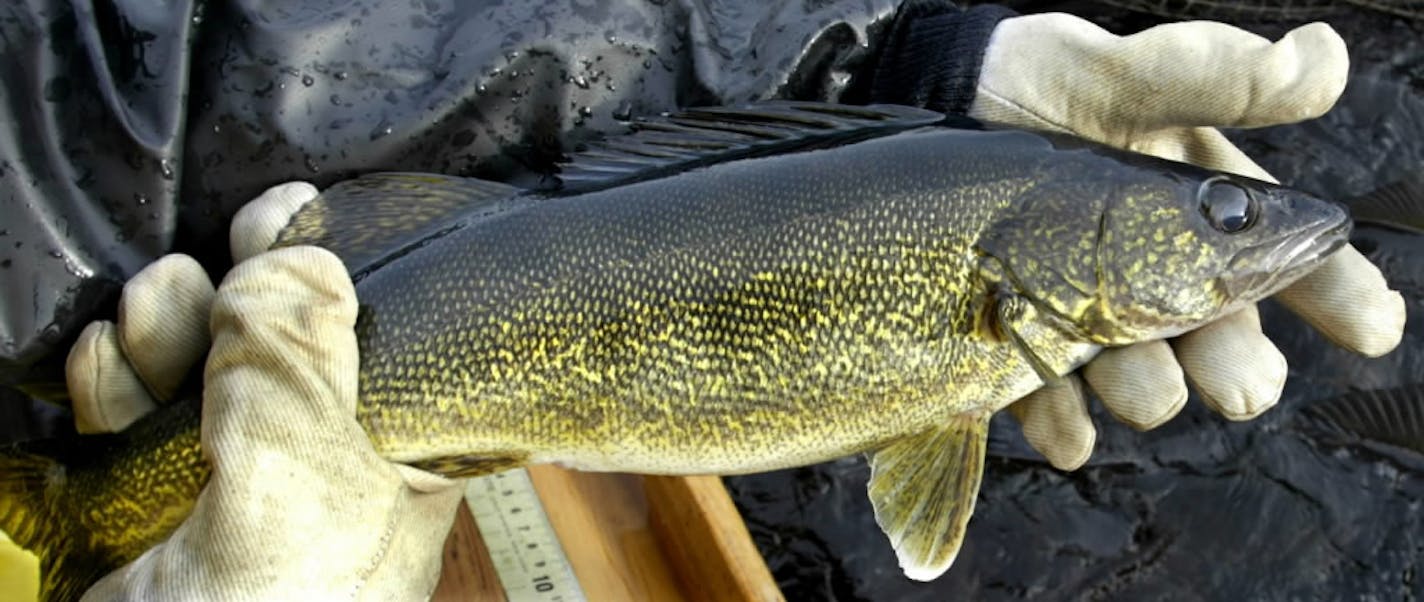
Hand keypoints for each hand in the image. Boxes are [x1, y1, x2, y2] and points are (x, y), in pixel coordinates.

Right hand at [67, 183, 462, 599]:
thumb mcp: (296, 492)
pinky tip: (100, 369)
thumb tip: (298, 255)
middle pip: (278, 342)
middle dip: (229, 294)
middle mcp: (319, 466)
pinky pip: (136, 423)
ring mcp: (234, 488)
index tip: (287, 214)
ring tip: (140, 319)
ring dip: (163, 331)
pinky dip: (113, 385)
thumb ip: (293, 372)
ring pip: (200, 373)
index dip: (330, 267)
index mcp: (390, 460)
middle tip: (196, 274)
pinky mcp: (157, 510)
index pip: (375, 335)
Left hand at [973, 15, 1405, 468]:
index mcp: (1211, 215)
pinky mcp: (1020, 339)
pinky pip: (1049, 398)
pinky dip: (1063, 423)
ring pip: (1145, 380)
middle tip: (1239, 386)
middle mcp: (1164, 277)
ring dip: (1150, 393)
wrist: (947, 101)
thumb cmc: (1052, 84)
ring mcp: (1093, 315)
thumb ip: (1219, 77)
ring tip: (1142, 388)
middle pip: (1226, 342)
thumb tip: (1324, 60)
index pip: (1298, 262)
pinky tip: (1070, 437)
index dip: (1342, 296)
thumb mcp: (1134, 72)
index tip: (1372, 328)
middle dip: (1239, 370)